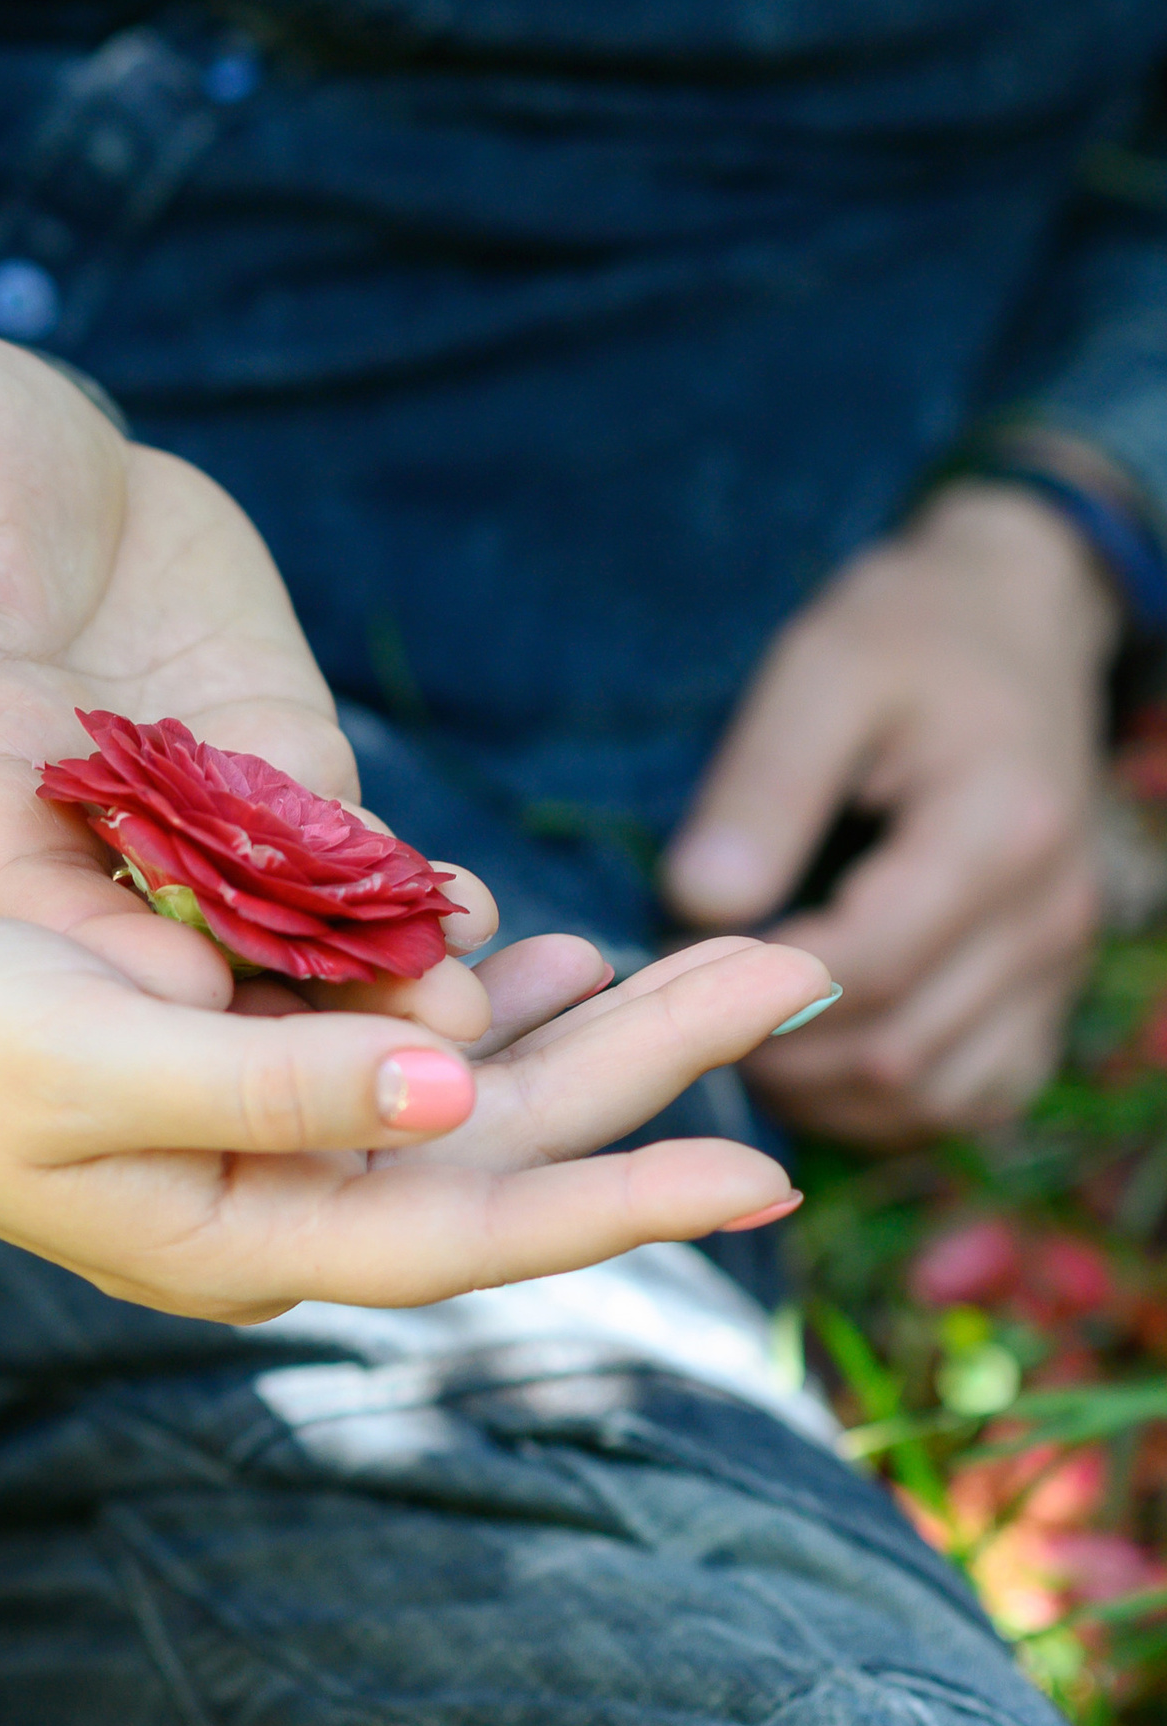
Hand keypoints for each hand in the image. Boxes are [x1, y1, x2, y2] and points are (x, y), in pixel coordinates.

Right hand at [0, 331, 494, 1035]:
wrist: (19, 437)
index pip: (28, 895)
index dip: (104, 951)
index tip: (188, 1004)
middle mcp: (83, 820)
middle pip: (169, 941)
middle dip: (266, 1003)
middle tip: (384, 1057)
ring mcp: (186, 800)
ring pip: (273, 916)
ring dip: (361, 974)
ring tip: (471, 1007)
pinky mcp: (267, 759)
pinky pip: (338, 848)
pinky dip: (398, 891)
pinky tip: (481, 919)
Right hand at [0, 815, 829, 1322]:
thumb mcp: (85, 1054)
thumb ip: (272, 1086)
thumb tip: (453, 1094)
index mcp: (232, 1235)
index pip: (466, 1229)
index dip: (621, 1193)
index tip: (770, 1166)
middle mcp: (257, 1208)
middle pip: (492, 1151)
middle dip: (644, 1067)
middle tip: (797, 969)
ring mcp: (237, 1150)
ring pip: (448, 1095)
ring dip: (568, 1030)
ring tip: (693, 956)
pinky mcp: (214, 1079)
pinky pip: (374, 1047)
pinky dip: (453, 995)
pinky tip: (514, 942)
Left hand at [661, 482, 1115, 1146]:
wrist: (1009, 621)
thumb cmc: (903, 637)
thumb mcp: (818, 673)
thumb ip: (762, 786)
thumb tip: (697, 901)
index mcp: (997, 831)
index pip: (865, 966)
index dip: (751, 985)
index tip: (668, 951)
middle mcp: (1047, 915)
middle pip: (898, 1049)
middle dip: (772, 1050)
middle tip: (679, 1006)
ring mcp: (1057, 962)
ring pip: (936, 1094)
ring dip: (821, 1092)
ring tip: (728, 1033)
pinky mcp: (1044, 988)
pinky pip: (976, 1093)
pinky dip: (886, 1105)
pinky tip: (806, 1063)